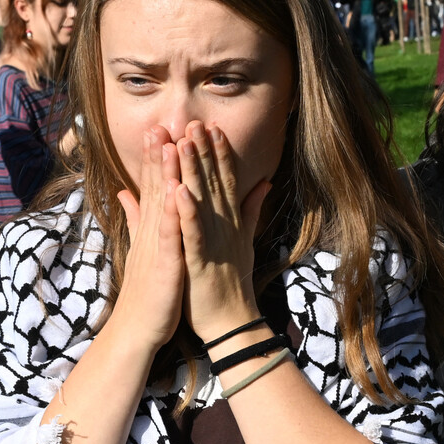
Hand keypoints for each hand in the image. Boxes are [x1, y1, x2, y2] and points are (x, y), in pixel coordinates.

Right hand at [112, 126, 184, 351]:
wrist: (138, 328)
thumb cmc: (145, 289)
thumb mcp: (142, 247)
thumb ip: (135, 218)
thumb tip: (124, 192)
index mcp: (150, 228)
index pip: (152, 187)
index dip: (154, 157)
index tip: (160, 128)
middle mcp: (151, 232)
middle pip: (154, 188)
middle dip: (157, 155)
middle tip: (160, 123)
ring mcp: (156, 246)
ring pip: (161, 205)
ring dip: (164, 175)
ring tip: (168, 145)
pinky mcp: (165, 264)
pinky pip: (169, 235)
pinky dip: (173, 214)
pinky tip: (176, 194)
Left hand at [174, 121, 271, 340]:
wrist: (231, 322)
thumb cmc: (231, 282)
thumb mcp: (244, 240)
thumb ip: (251, 210)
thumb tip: (264, 183)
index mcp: (230, 221)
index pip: (225, 181)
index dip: (219, 153)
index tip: (211, 126)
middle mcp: (224, 226)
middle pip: (214, 183)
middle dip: (205, 152)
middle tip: (196, 122)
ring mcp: (213, 241)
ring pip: (202, 200)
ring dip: (194, 171)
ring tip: (185, 142)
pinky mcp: (200, 260)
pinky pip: (192, 231)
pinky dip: (186, 211)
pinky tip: (178, 190)